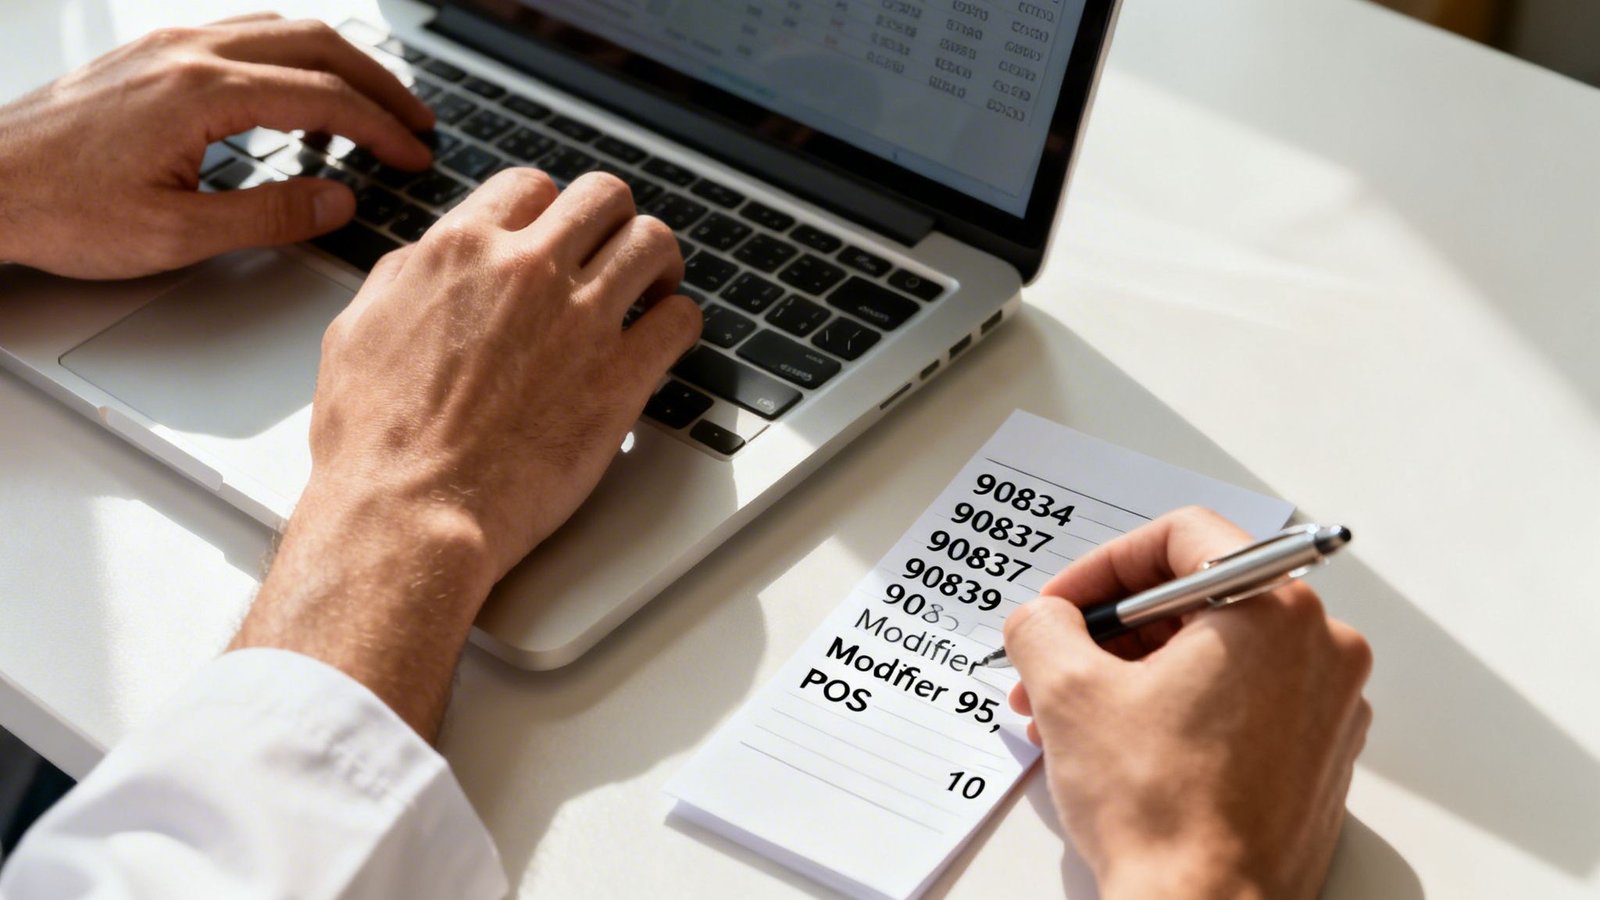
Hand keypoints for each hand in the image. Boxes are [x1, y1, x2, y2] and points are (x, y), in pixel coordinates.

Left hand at [0, 14, 432, 278]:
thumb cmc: (61, 210)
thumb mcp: (177, 234)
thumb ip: (270, 217)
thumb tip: (337, 199)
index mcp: (202, 93)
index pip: (323, 98)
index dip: (382, 129)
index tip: (415, 156)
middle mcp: (188, 52)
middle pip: (316, 45)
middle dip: (379, 85)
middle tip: (417, 123)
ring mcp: (168, 44)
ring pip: (282, 29)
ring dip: (340, 64)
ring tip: (373, 105)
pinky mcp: (151, 53)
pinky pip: (245, 34)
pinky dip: (293, 56)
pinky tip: (300, 89)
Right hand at [232, 169, 701, 736]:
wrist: (411, 512)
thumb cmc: (375, 441)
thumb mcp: (358, 331)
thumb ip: (405, 281)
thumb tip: (429, 264)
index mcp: (460, 251)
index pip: (529, 187)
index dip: (547, 210)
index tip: (556, 236)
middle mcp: (527, 271)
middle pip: (602, 197)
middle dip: (610, 221)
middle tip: (612, 253)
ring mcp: (581, 320)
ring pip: (653, 242)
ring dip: (657, 260)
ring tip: (652, 288)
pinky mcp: (622, 377)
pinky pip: (681, 320)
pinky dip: (679, 321)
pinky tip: (664, 337)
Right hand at [1002, 508, 1371, 899]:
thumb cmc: (1161, 813)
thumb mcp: (1069, 693)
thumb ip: (1044, 627)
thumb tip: (1044, 619)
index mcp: (1275, 611)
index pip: (1183, 537)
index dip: (1106, 564)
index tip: (1068, 604)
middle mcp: (1320, 649)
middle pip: (1198, 598)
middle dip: (1112, 631)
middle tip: (1056, 662)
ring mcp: (1327, 706)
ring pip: (1215, 653)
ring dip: (1135, 672)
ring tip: (1070, 716)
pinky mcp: (1318, 756)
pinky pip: (1240, 699)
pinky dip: (1178, 707)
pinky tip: (1120, 744)